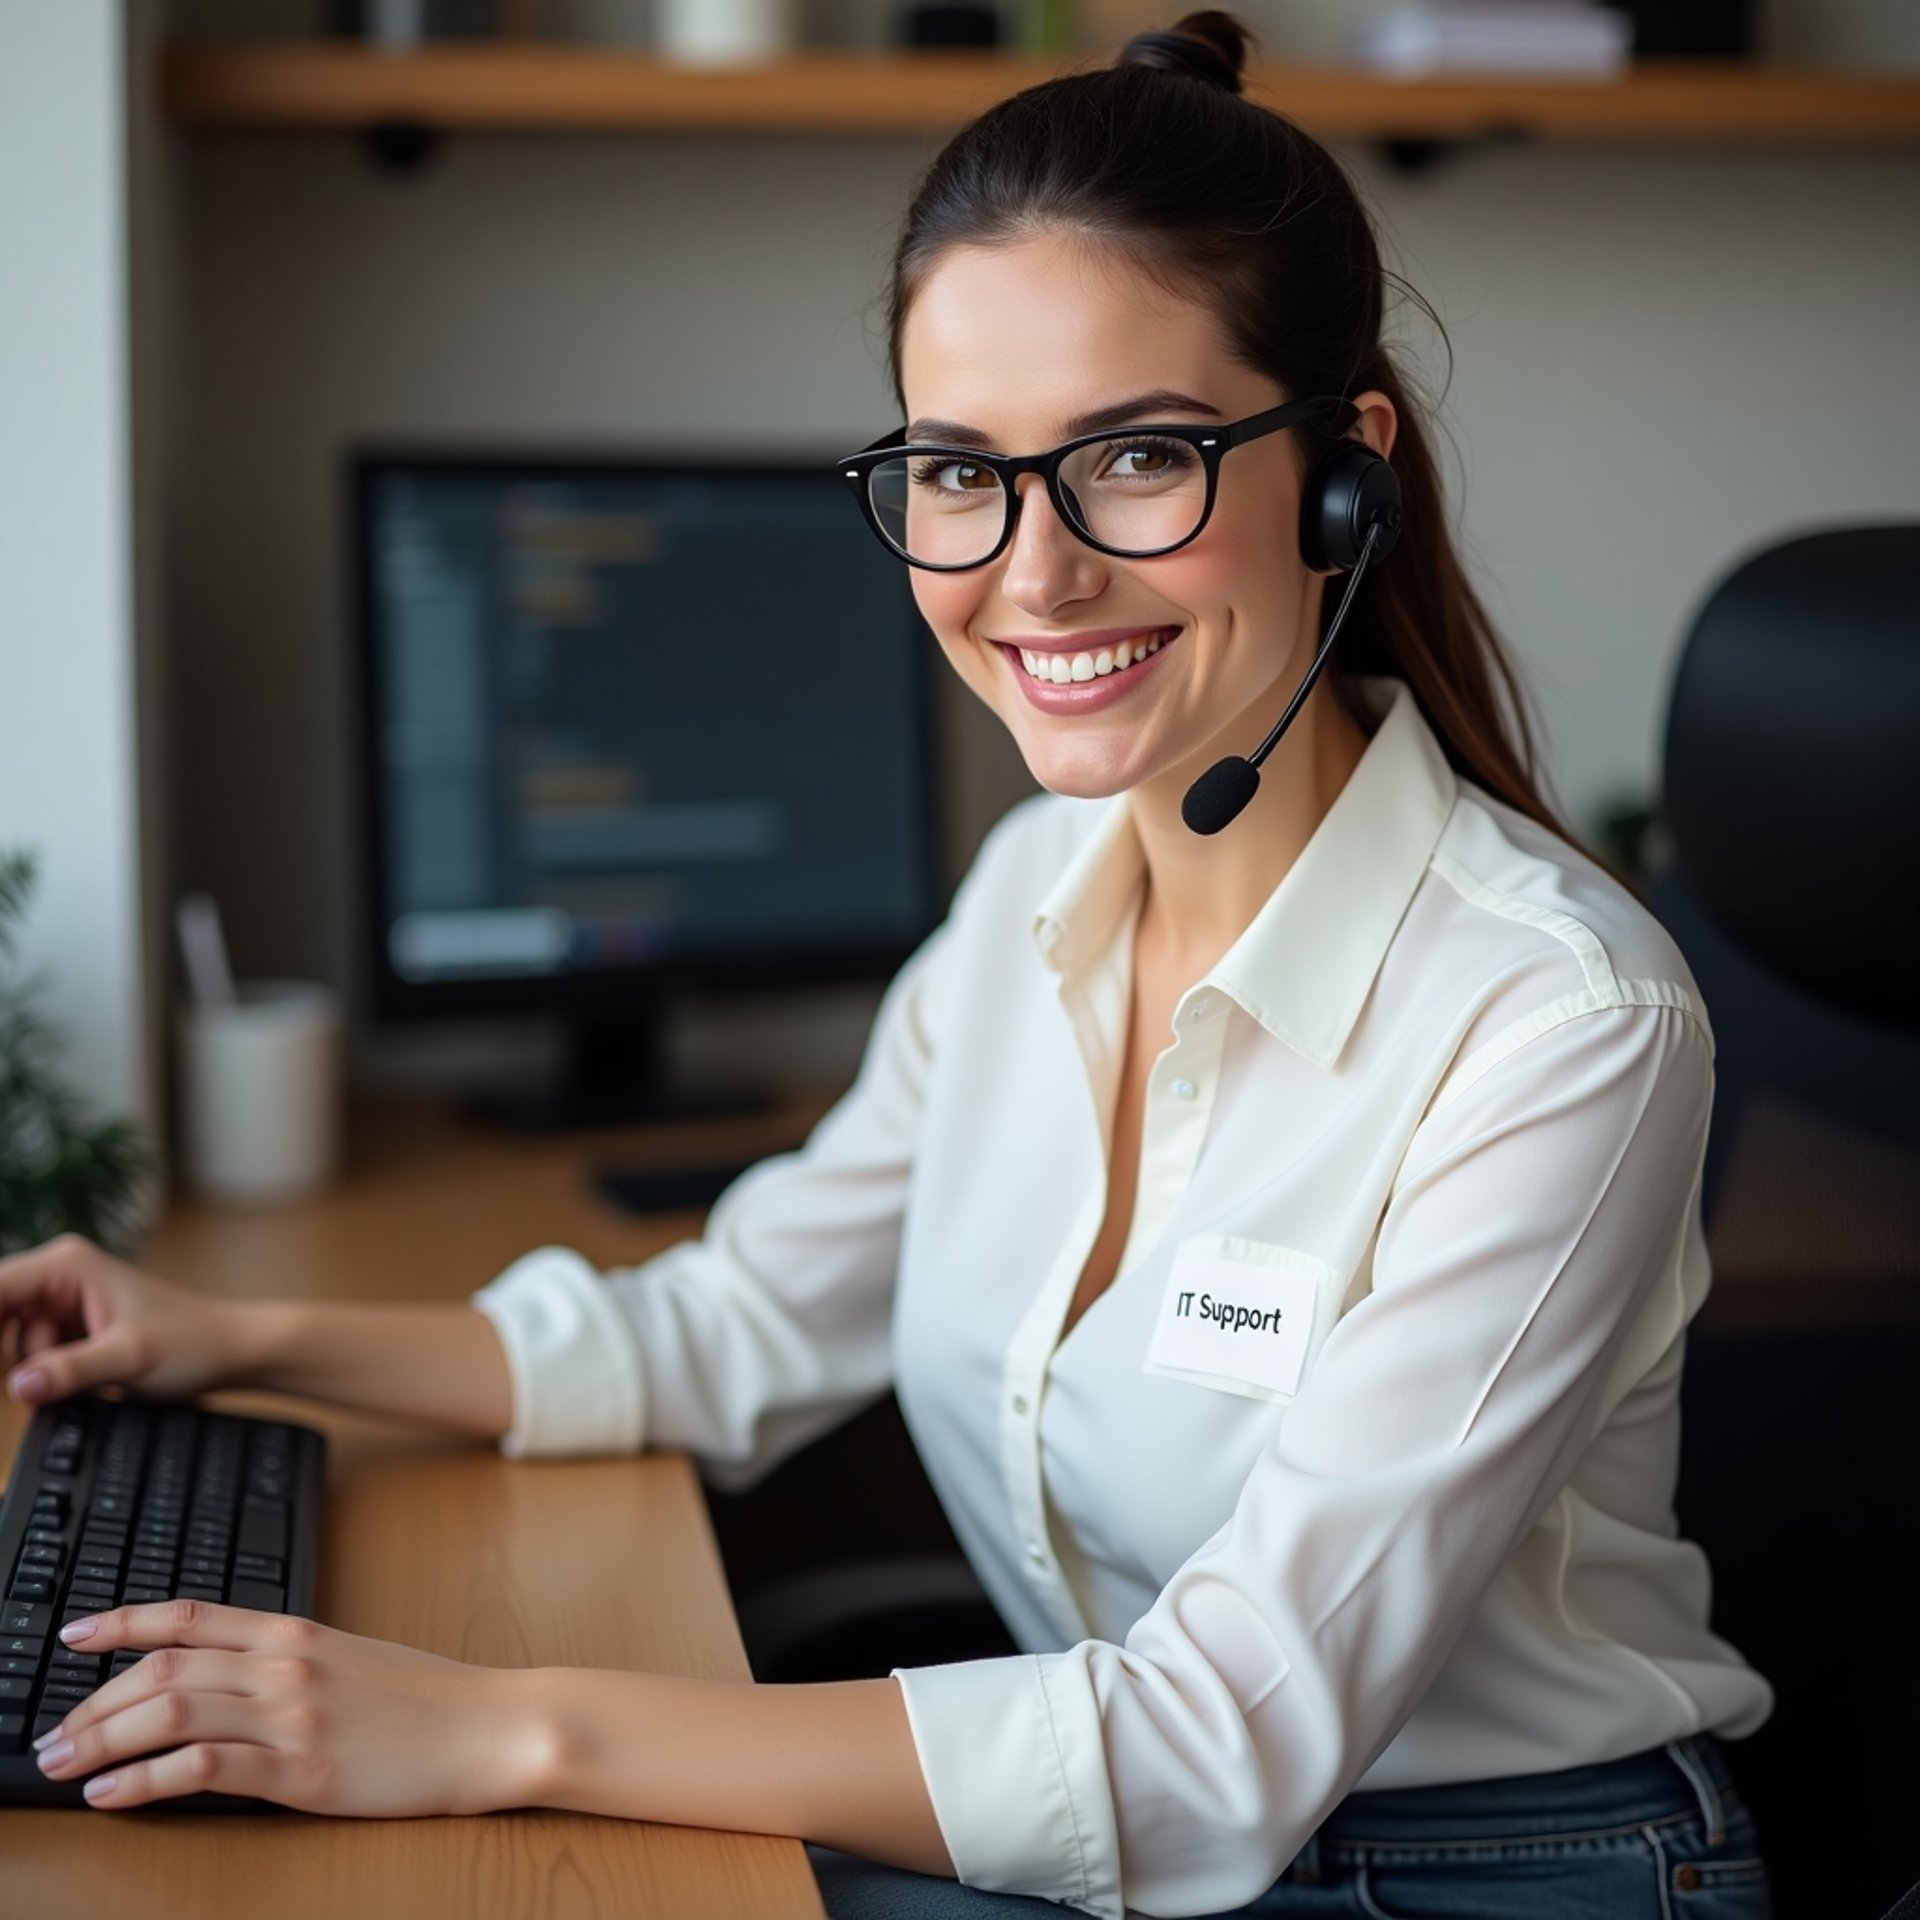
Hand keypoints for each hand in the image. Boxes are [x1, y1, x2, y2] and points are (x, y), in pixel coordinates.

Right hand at [0, 1234, 244, 1405]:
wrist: (229, 1352)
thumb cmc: (192, 1342)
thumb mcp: (129, 1358)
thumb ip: (70, 1370)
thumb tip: (19, 1386)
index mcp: (66, 1265)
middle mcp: (57, 1276)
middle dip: (5, 1355)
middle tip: (37, 1382)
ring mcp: (60, 1303)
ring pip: (5, 1342)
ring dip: (24, 1369)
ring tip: (78, 1377)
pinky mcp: (67, 1329)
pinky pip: (27, 1356)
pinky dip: (40, 1375)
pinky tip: (78, 1382)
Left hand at [32, 1599, 549, 1815]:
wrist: (490, 1725)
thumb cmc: (430, 1699)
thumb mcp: (355, 1661)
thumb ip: (291, 1662)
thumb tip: (229, 1678)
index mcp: (297, 1633)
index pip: (190, 1617)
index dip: (124, 1623)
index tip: (74, 1635)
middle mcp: (286, 1665)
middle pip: (164, 1671)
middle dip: (93, 1702)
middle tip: (50, 1733)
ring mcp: (293, 1716)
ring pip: (171, 1713)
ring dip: (102, 1739)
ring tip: (61, 1764)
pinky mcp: (301, 1770)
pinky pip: (204, 1770)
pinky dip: (145, 1781)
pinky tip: (112, 1795)